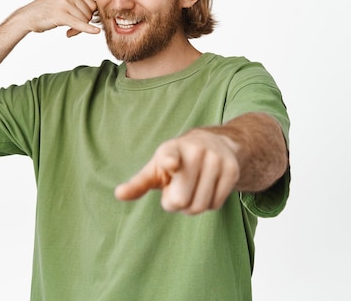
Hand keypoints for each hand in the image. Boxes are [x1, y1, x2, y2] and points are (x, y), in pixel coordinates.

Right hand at [8, 0, 99, 36]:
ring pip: (85, 21)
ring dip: (78, 29)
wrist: (28, 16)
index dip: (89, 15)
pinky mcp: (61, 14)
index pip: (94, 5)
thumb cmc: (48, 7)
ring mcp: (65, 2)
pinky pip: (80, 24)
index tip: (79, 20)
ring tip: (68, 30)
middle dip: (84, 23)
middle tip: (73, 27)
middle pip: (91, 13)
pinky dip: (88, 29)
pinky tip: (96, 32)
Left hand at [114, 129, 240, 214]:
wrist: (216, 143)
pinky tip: (206, 190)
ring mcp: (215, 159)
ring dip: (192, 206)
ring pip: (200, 205)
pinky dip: (208, 204)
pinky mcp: (231, 169)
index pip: (170, 155)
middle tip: (178, 190)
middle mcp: (195, 150)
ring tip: (192, 189)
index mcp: (171, 149)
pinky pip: (215, 204)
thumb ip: (139, 183)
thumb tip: (118, 194)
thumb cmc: (177, 160)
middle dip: (177, 203)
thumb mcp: (157, 168)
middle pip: (181, 200)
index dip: (170, 161)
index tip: (171, 164)